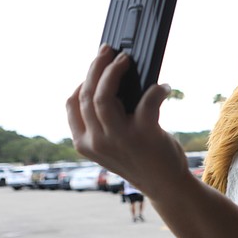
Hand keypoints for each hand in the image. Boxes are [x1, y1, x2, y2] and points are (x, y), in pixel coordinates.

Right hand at [66, 45, 189, 196]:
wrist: (166, 186)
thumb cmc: (141, 159)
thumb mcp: (112, 145)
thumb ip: (104, 122)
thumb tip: (111, 81)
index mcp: (84, 143)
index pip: (71, 104)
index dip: (81, 81)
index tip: (93, 67)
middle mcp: (97, 141)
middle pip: (87, 94)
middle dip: (96, 67)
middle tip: (108, 51)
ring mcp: (119, 138)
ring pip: (104, 95)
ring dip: (114, 71)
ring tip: (125, 59)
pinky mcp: (144, 134)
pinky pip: (147, 101)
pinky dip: (156, 90)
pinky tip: (163, 87)